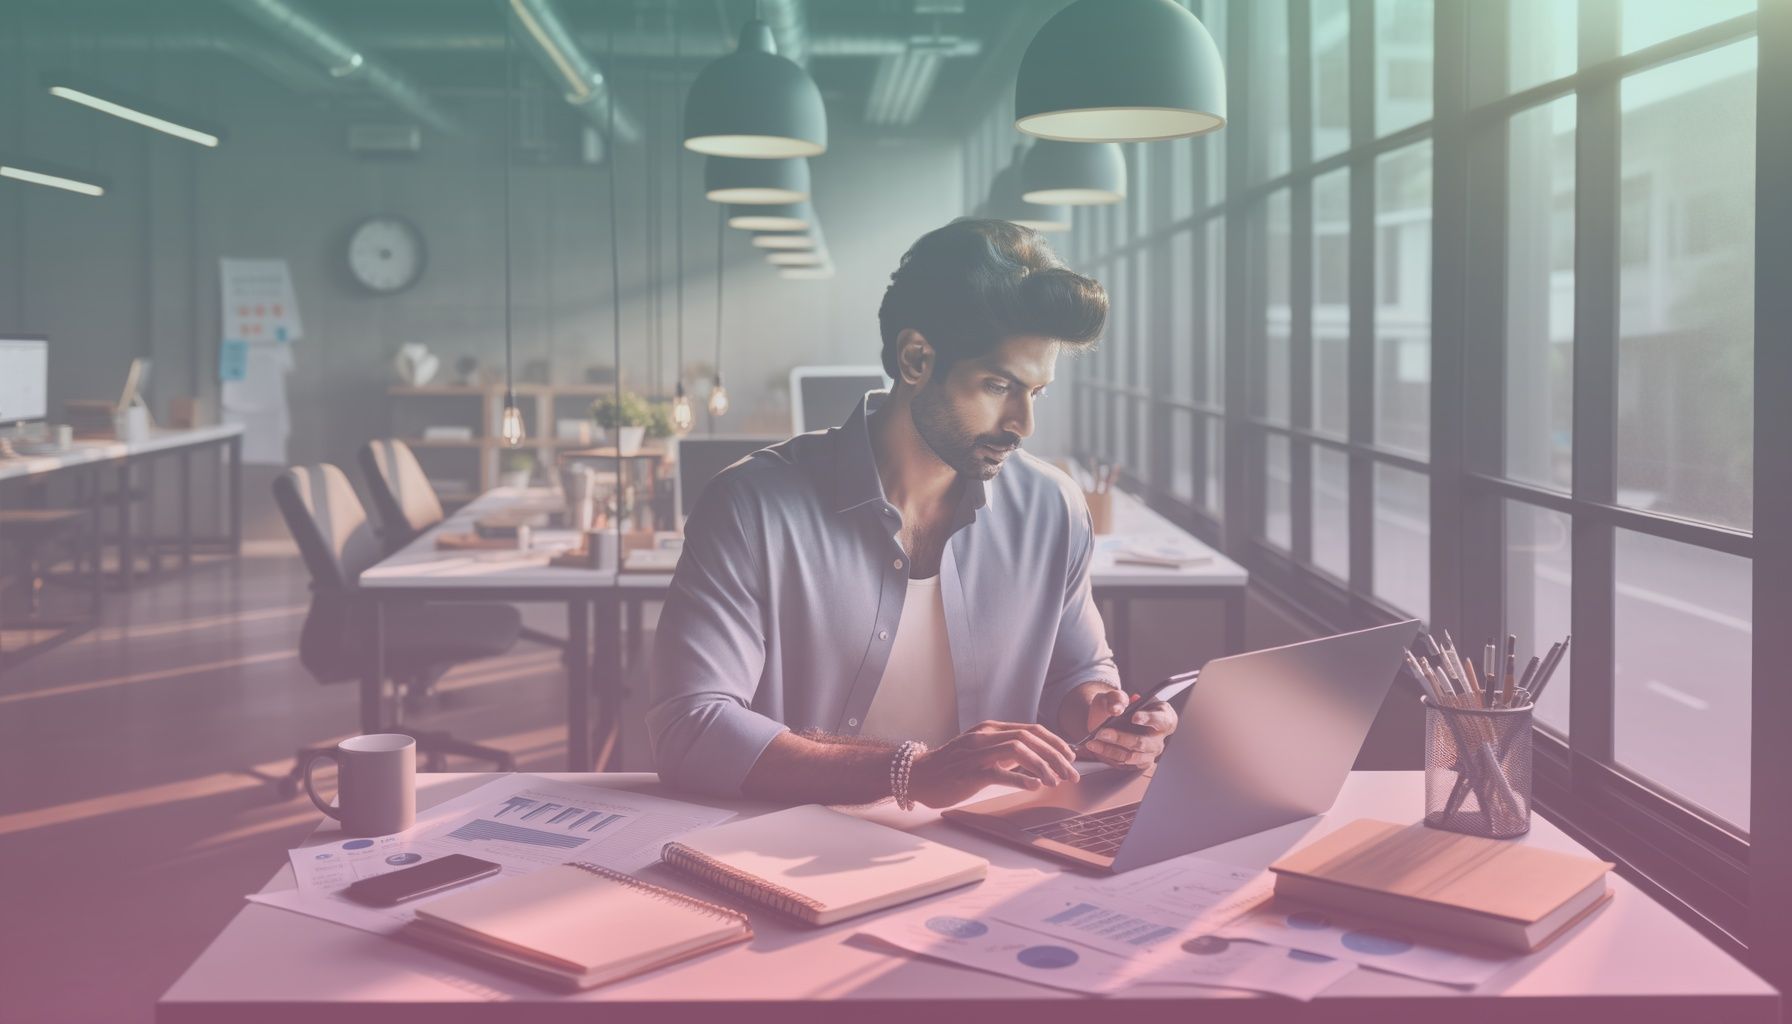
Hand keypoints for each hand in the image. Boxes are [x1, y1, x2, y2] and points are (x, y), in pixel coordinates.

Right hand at [907, 720, 1081, 808]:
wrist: (918, 776)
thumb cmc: (951, 767)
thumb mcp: (981, 752)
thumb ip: (1005, 753)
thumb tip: (1035, 759)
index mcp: (990, 729)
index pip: (1031, 729)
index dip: (1055, 742)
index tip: (1070, 757)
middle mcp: (985, 736)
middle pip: (1030, 738)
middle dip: (1055, 756)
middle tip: (1071, 774)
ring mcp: (977, 753)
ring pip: (1018, 750)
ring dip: (1042, 766)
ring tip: (1054, 781)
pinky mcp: (969, 772)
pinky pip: (998, 772)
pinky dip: (1019, 778)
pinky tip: (1033, 786)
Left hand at [1078, 687, 1177, 768]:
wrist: (1106, 717)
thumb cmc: (1117, 705)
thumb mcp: (1116, 696)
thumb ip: (1117, 698)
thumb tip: (1116, 709)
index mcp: (1162, 716)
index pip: (1161, 720)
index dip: (1149, 719)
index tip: (1134, 717)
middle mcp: (1159, 737)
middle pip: (1144, 743)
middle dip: (1122, 738)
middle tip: (1103, 732)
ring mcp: (1149, 752)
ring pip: (1132, 756)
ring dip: (1111, 750)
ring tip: (1095, 742)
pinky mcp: (1137, 762)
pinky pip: (1124, 764)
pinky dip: (1108, 756)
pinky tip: (1096, 748)